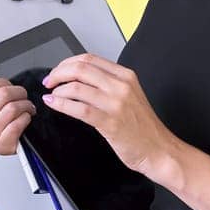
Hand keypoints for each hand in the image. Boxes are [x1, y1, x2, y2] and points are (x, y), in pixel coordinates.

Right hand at [0, 64, 35, 155]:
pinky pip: (16, 125)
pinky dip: (25, 119)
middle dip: (19, 94)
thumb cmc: (5, 115)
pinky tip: (24, 120)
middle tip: (22, 98)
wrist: (18, 137)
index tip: (9, 88)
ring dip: (25, 106)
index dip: (5, 83)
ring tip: (26, 109)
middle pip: (3, 94)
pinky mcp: (1, 146)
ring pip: (12, 109)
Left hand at [42, 54, 178, 181]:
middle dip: (58, 73)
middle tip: (49, 81)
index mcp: (125, 76)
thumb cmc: (144, 128)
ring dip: (58, 90)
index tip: (58, 71)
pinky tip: (54, 104)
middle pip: (80, 68)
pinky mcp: (110, 122)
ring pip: (77, 86)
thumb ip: (108, 84)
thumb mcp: (129, 96)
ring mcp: (116, 103)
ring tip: (52, 95)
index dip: (67, 63)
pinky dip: (61, 104)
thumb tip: (78, 78)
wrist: (160, 150)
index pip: (89, 59)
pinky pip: (78, 108)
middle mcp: (121, 86)